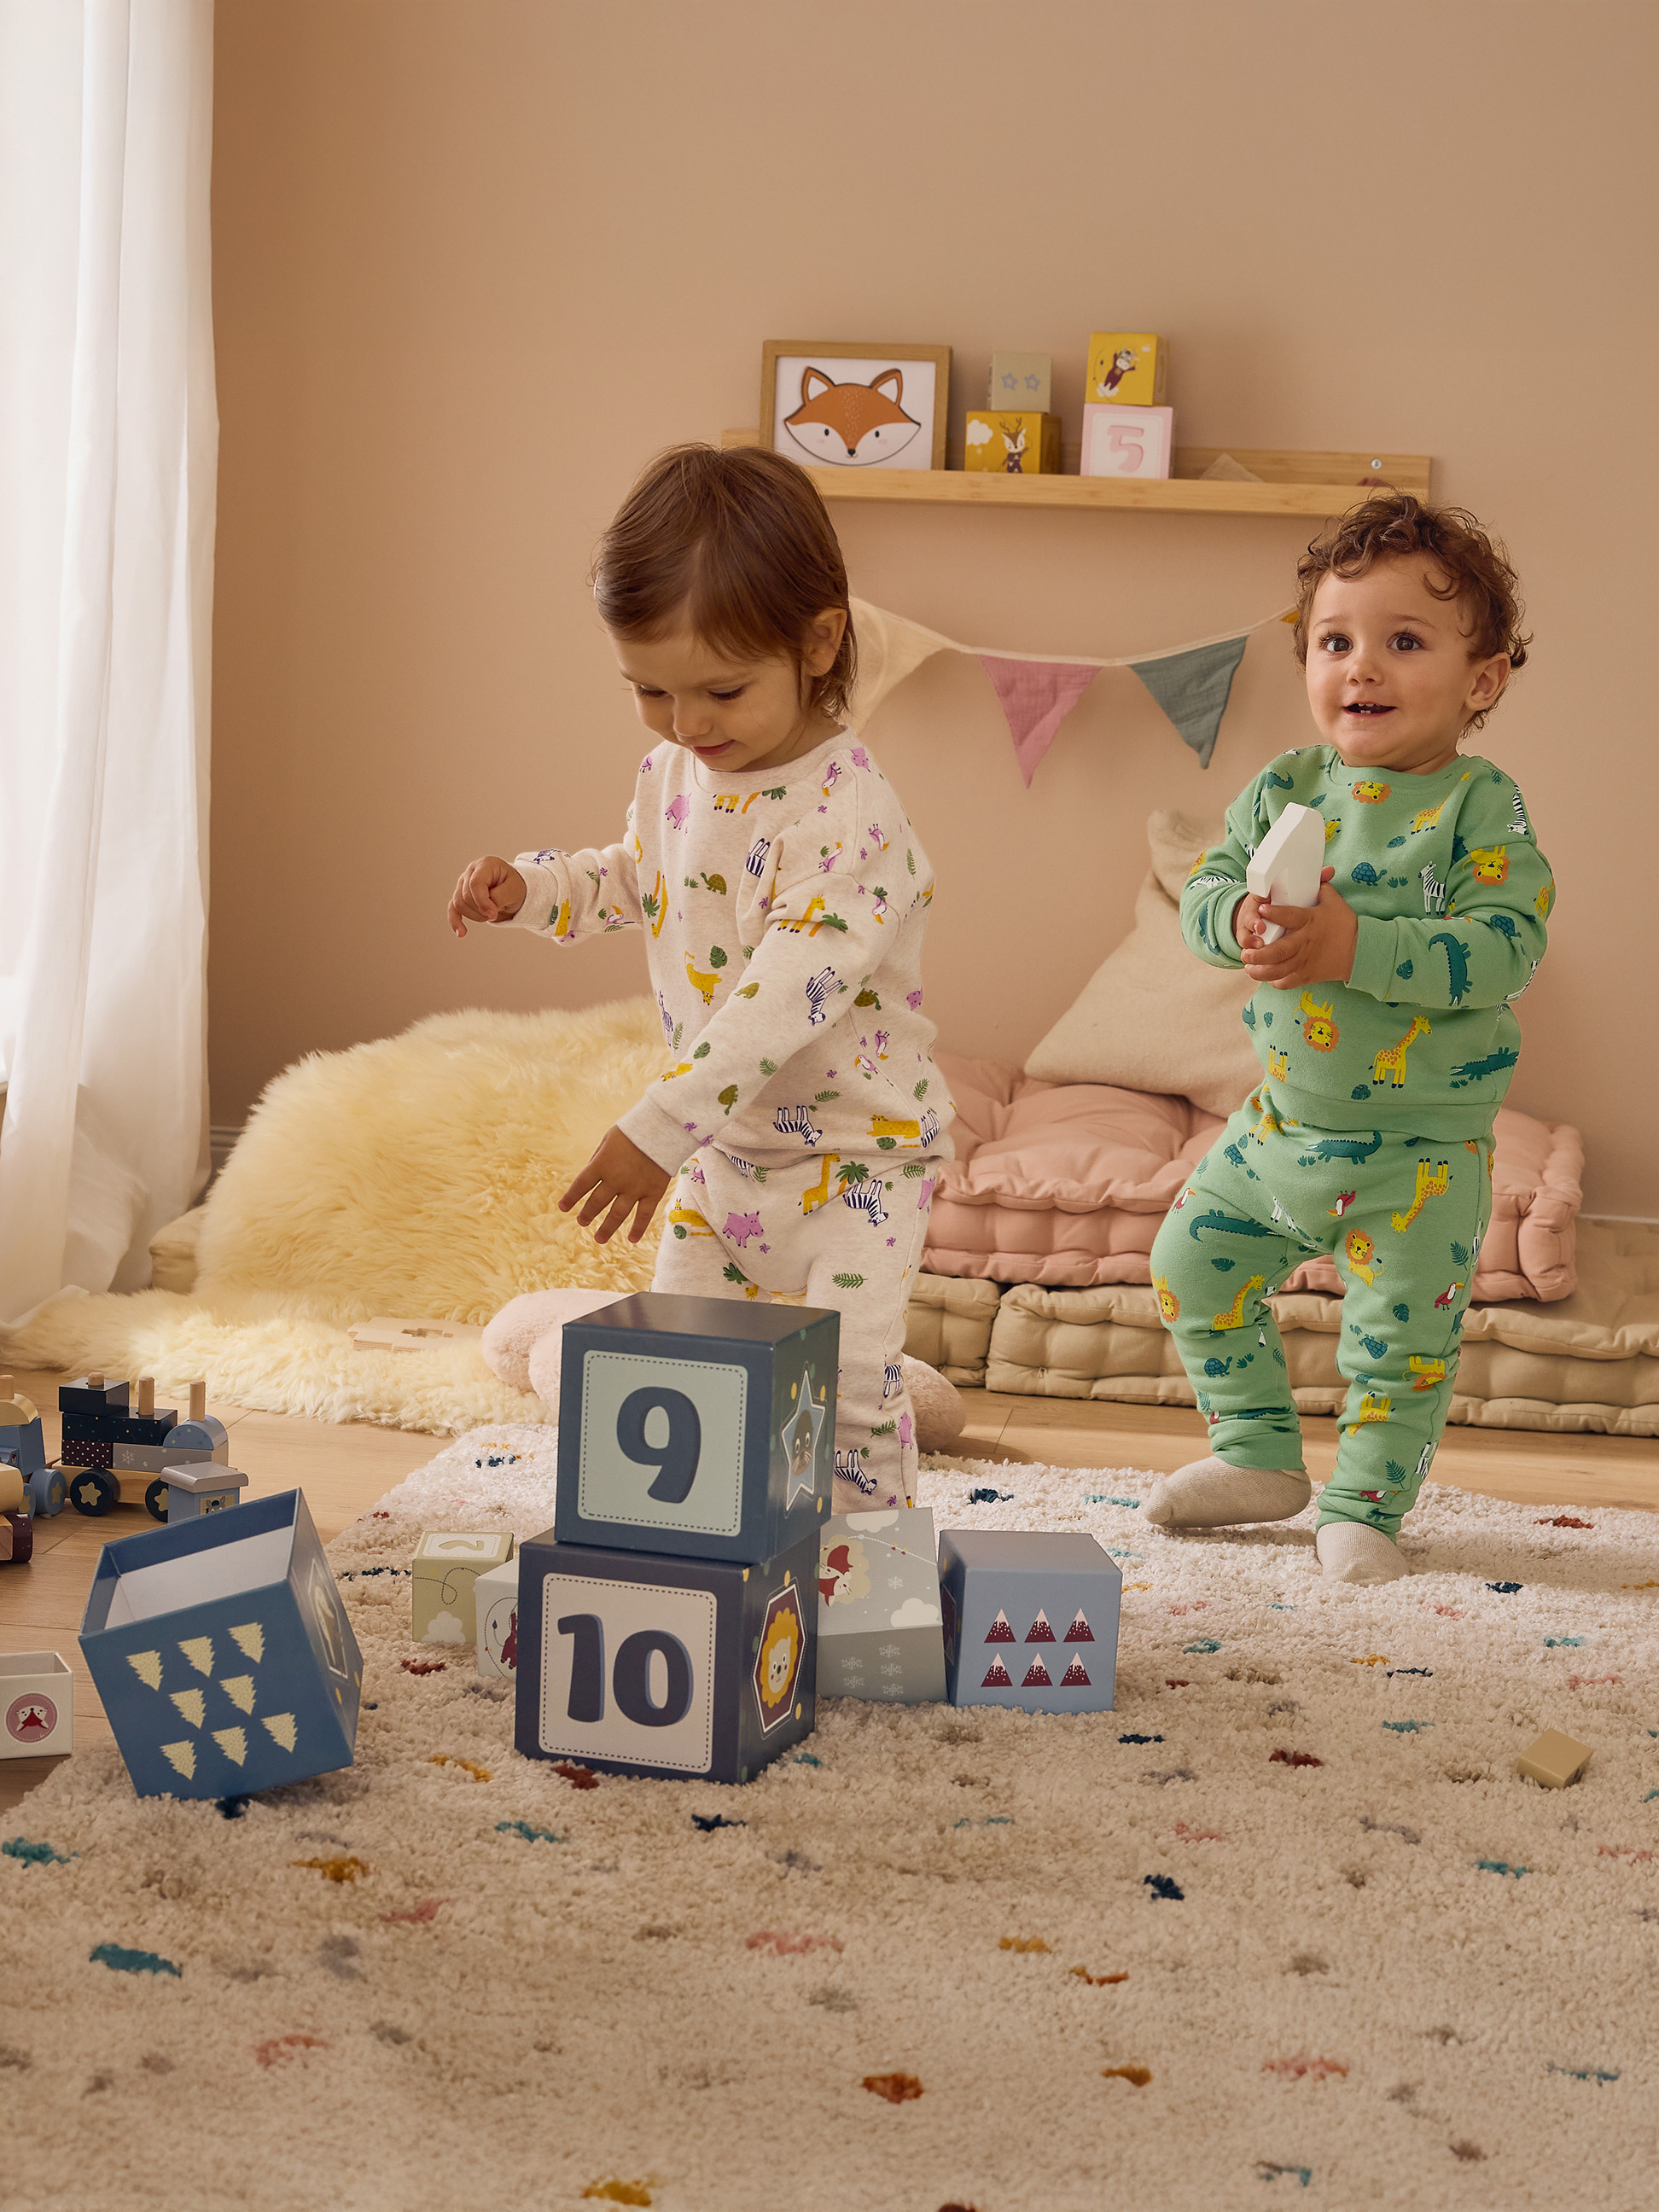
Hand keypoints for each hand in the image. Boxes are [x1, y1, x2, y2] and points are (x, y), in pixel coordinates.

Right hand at [449, 855, 526, 937]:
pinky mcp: (460, 895)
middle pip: (466, 895)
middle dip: (481, 909)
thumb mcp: (515, 890)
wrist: (513, 891)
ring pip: (459, 904)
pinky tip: (461, 933)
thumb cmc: (514, 887)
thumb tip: (486, 910)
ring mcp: (463, 883)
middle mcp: (471, 871)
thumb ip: (500, 897)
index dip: (482, 901)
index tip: (493, 913)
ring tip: (490, 914)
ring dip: (475, 915)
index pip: (475, 883)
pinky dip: (455, 921)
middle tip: (496, 912)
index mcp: (485, 864)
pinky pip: (452, 909)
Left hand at [559, 1125, 670, 1243]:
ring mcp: (635, 1188)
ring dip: (607, 1228)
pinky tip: (631, 1239)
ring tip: (599, 1239)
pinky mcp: (653, 1192)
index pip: (580, 1185)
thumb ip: (598, 1158)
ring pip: (618, 1214)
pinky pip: (644, 1215)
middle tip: (582, 1222)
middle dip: (587, 1214)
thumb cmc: (633, 1131)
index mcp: (601, 1164)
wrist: (663, 1128)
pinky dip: (638, 1228)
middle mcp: (616, 1180)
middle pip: (597, 1202)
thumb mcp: (608, 1139)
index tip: (563, 1207)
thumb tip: (591, 1176)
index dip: (570, 1197)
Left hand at [1239, 867, 1357, 988]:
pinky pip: (1287, 982)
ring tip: (1248, 967)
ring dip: (1260, 971)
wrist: (1361, 951)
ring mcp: (1305, 961)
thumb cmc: (1346, 925)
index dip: (1273, 913)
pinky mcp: (1307, 975)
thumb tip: (1314, 875)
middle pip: (1278, 951)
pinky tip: (1266, 977)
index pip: (1289, 916)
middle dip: (1258, 954)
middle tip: (1245, 953)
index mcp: (1309, 921)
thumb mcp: (1334, 903)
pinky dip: (1275, 981)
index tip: (1260, 909)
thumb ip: (1320, 888)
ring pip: (1278, 970)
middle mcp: (1304, 942)